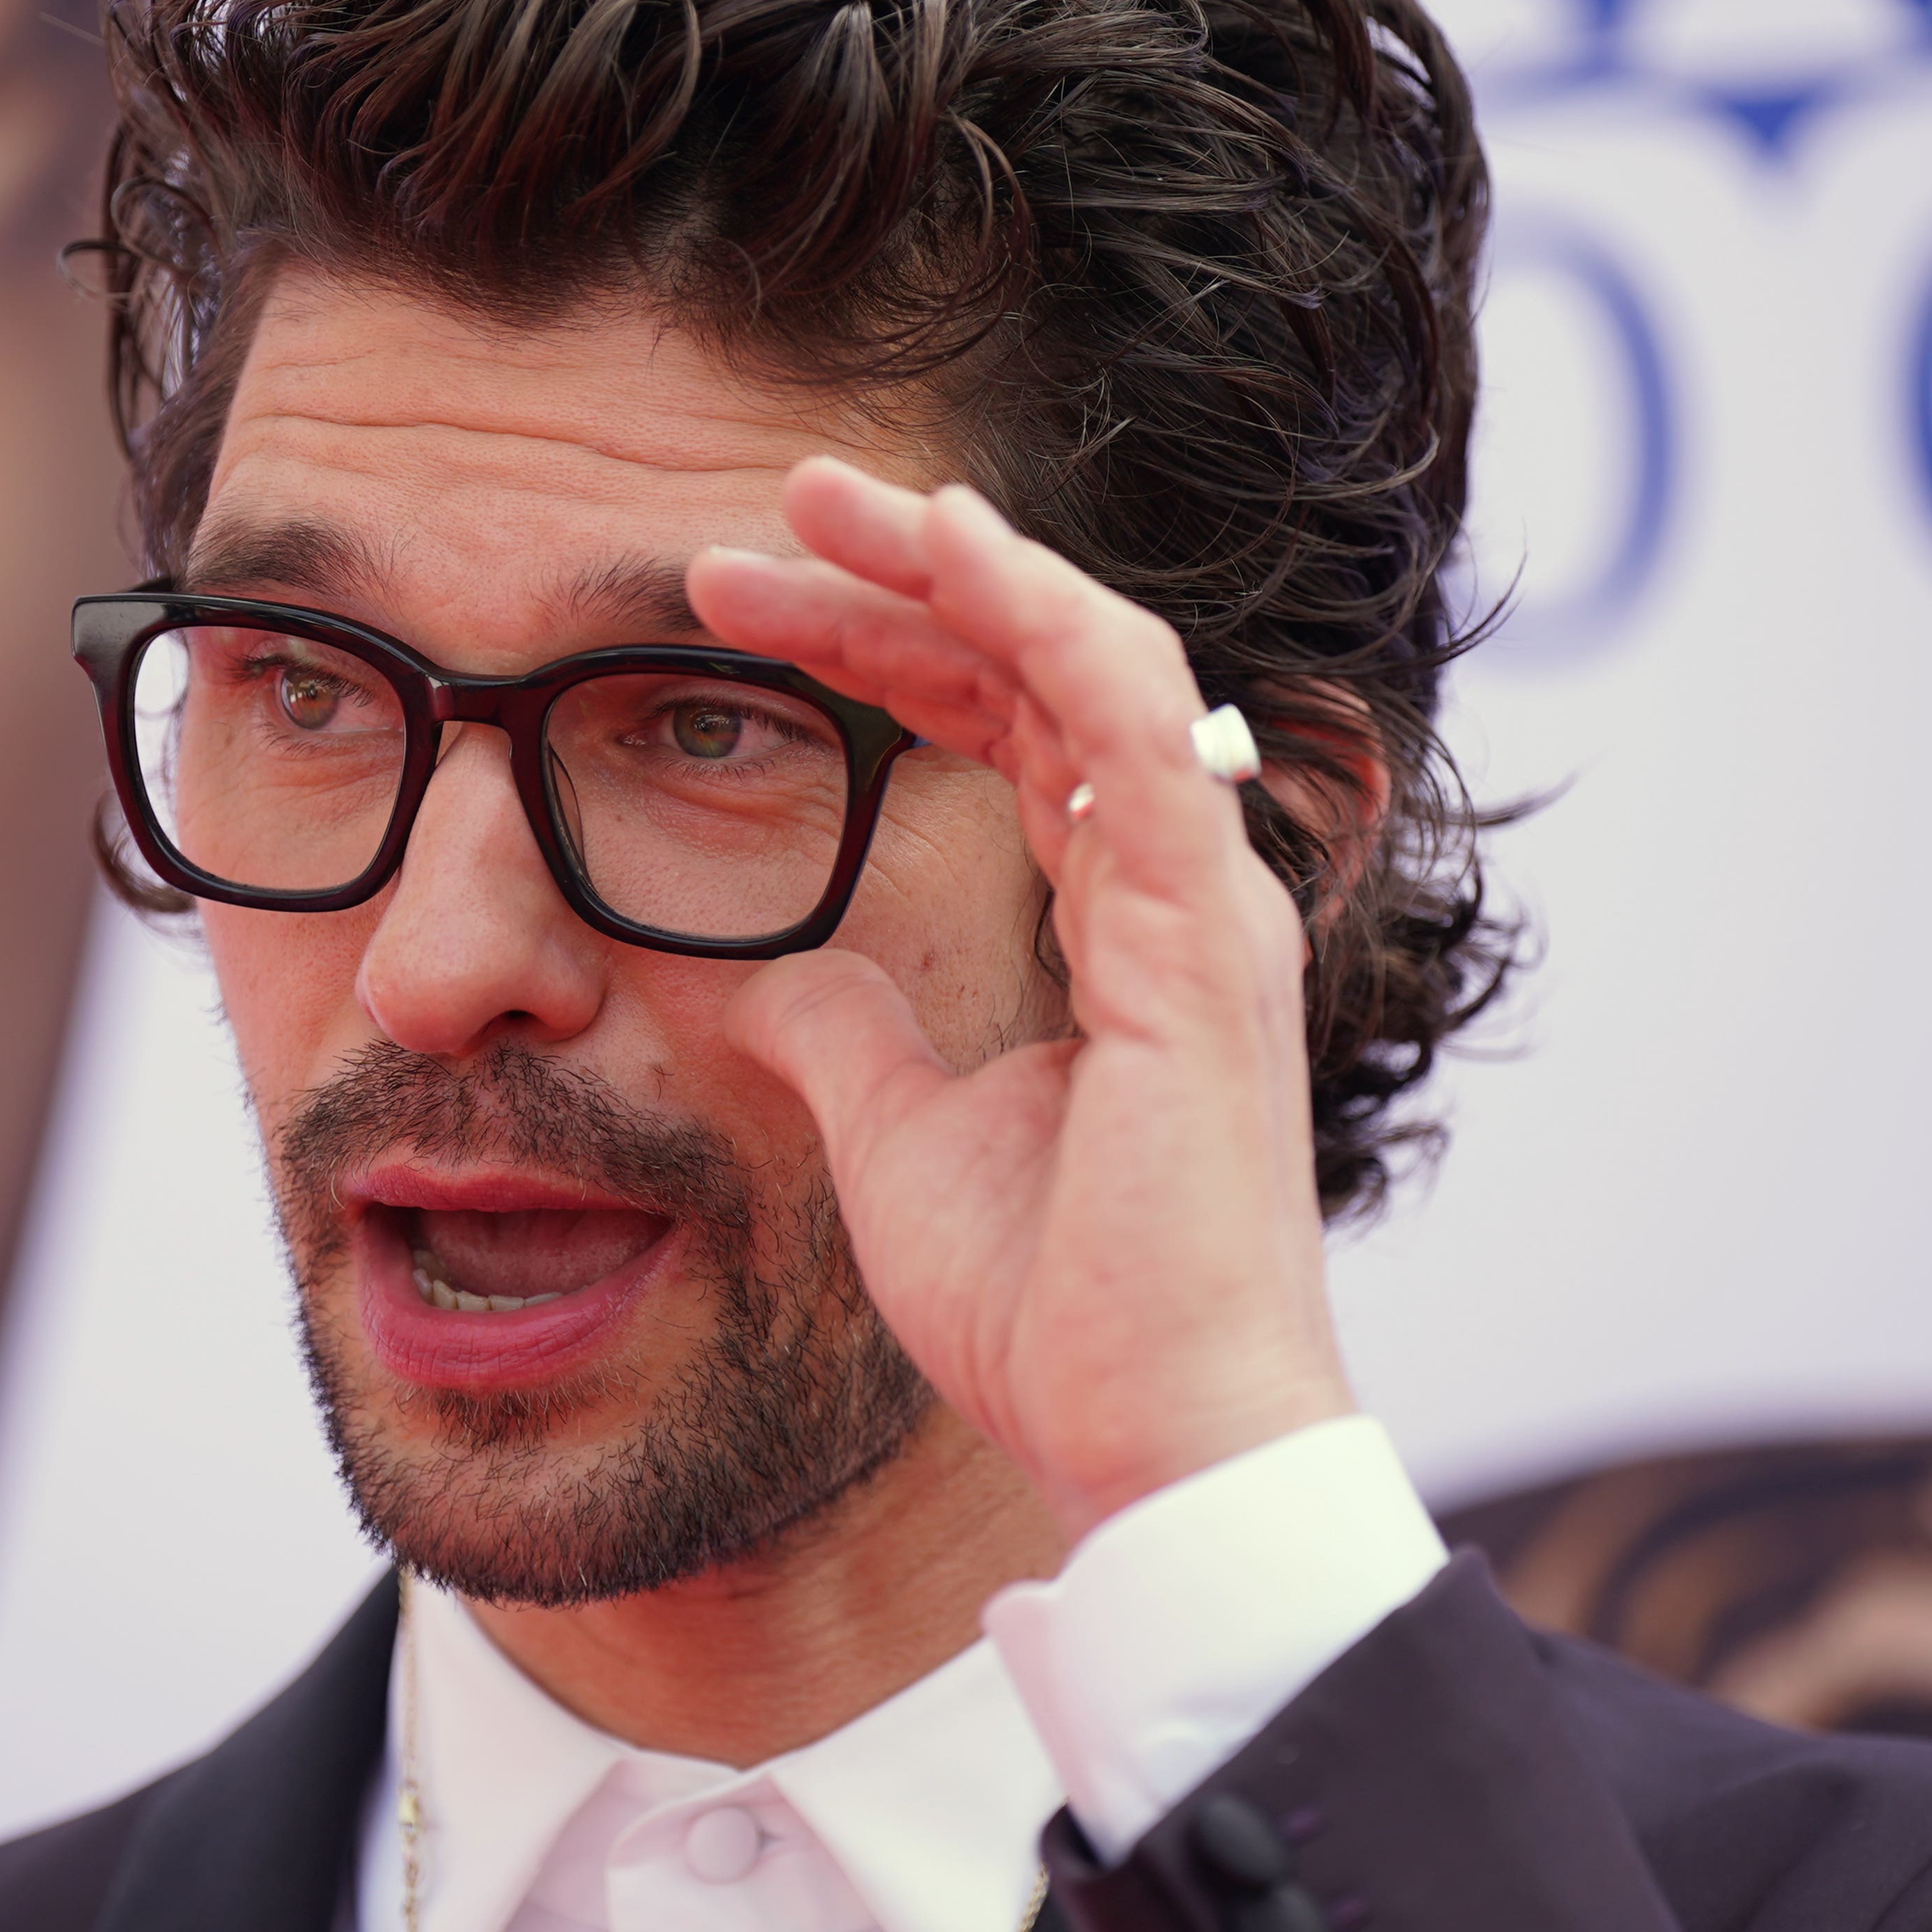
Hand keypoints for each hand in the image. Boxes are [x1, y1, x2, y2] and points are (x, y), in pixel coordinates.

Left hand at [686, 458, 1356, 1541]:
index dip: (877, 647)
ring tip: (827, 501)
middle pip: (1034, 667)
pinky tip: (955, 551)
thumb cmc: (1057, 1309)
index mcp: (1119, 923)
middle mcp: (1171, 887)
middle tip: (767, 510)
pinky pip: (1133, 723)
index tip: (731, 606)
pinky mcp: (1200, 929)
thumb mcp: (901, 1140)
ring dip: (960, 561)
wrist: (1145, 1430)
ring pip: (1089, 658)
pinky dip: (1046, 618)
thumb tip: (772, 980)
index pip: (999, 725)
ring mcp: (1198, 899)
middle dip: (901, 576)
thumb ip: (851, 1039)